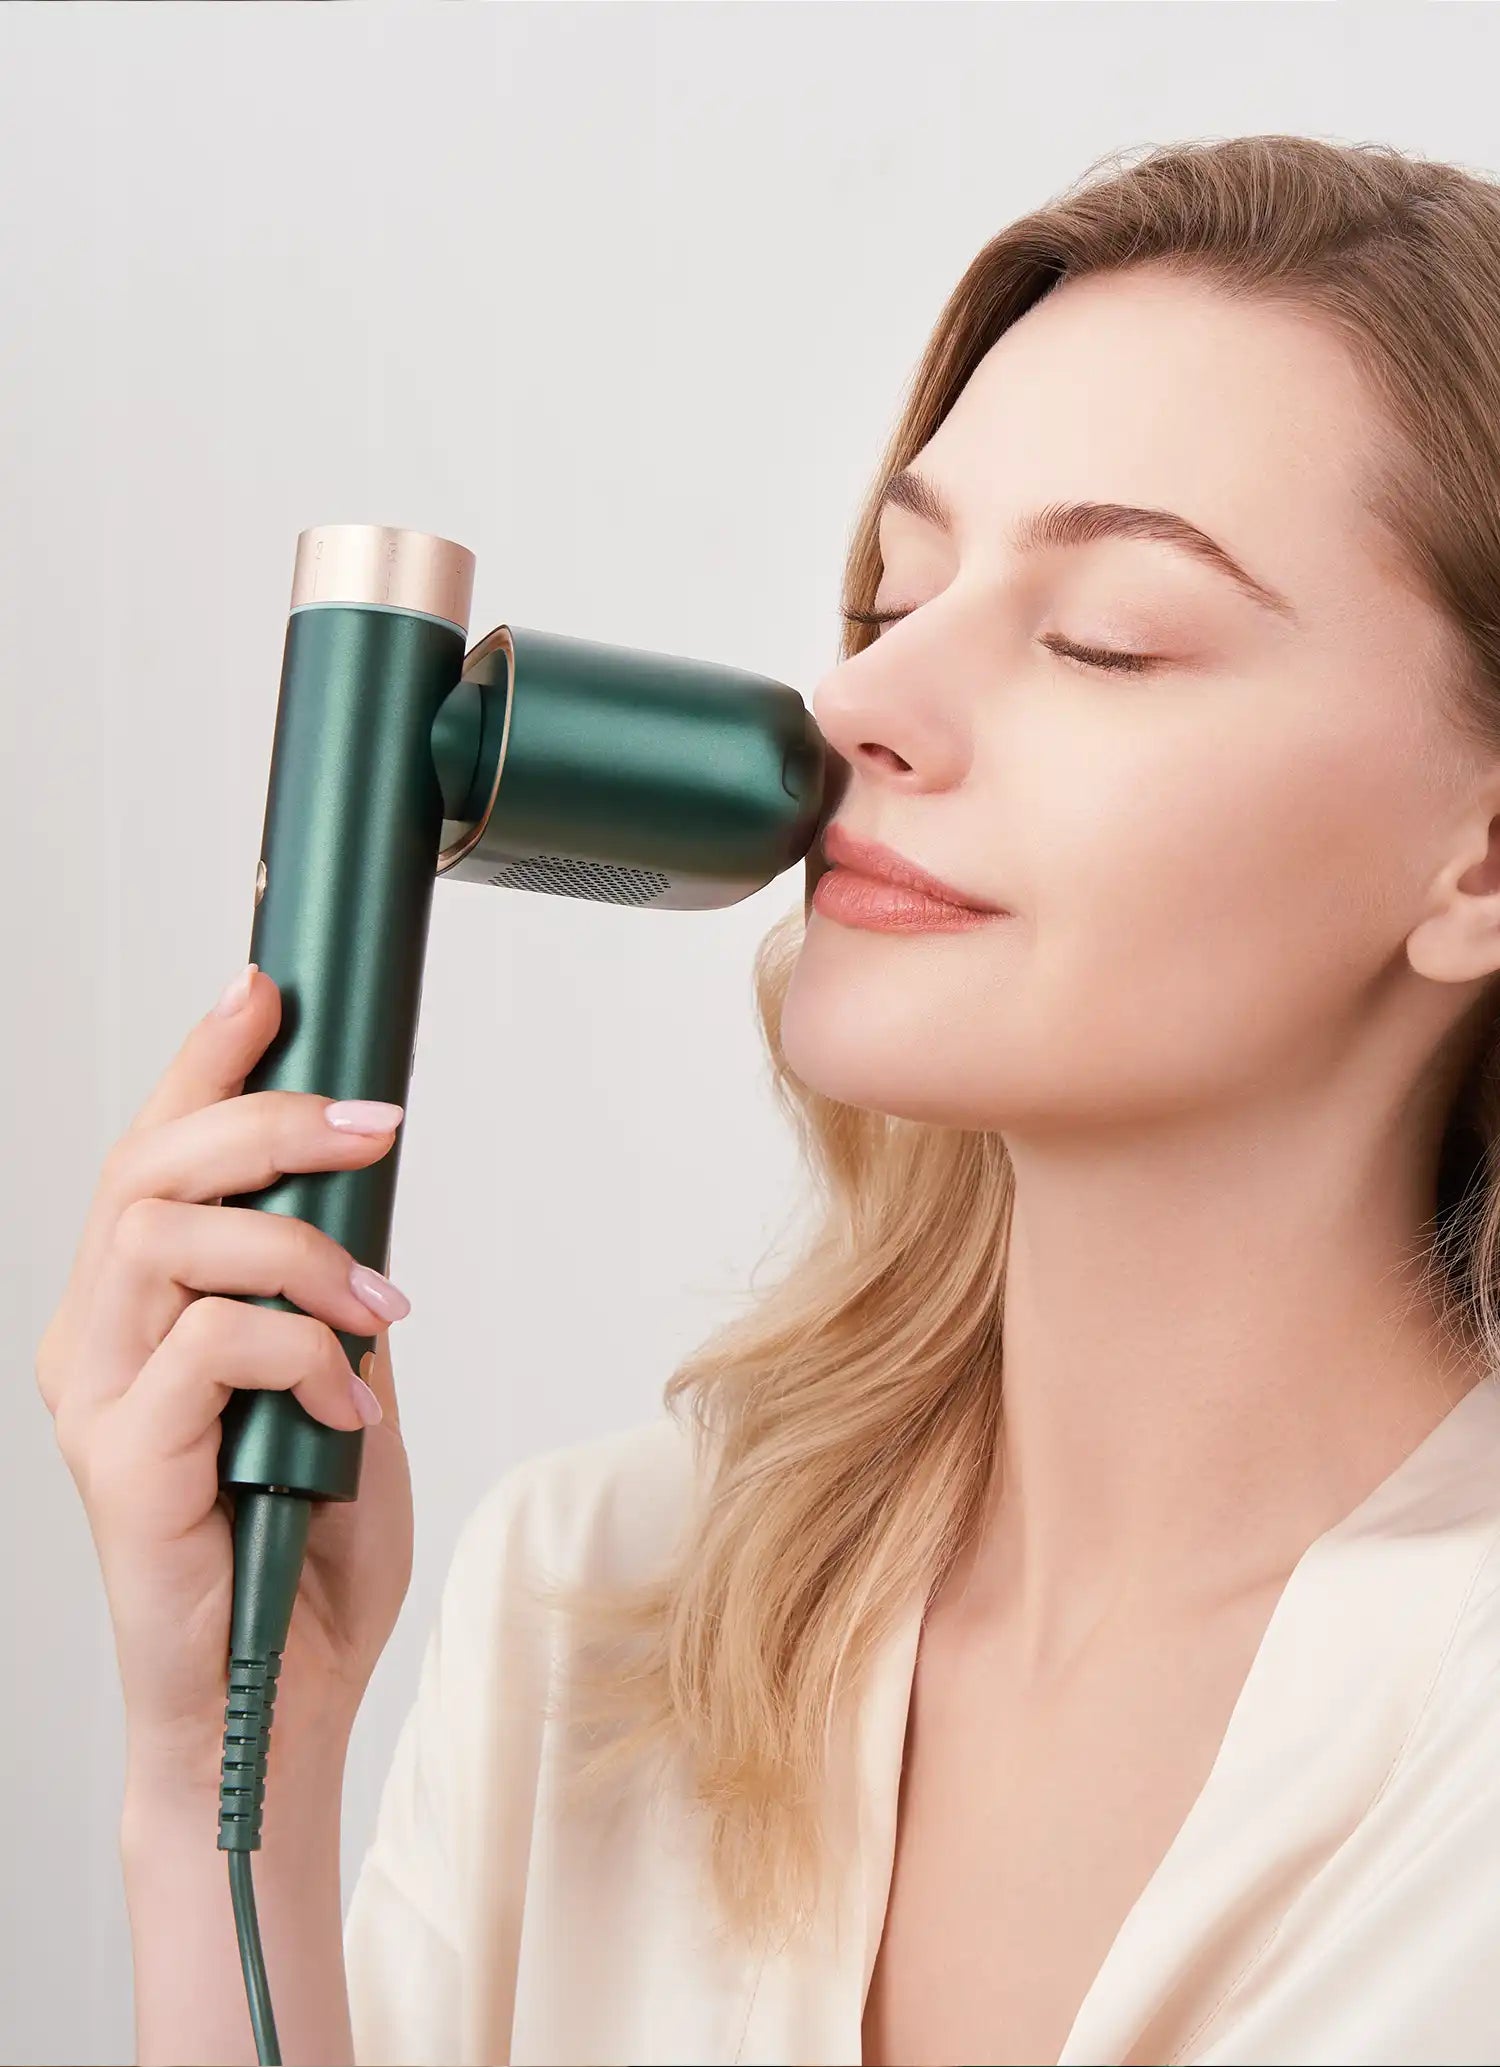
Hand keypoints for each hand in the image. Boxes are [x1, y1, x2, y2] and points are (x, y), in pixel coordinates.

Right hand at [36, 966, 416, 1792]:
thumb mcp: (342, 1389)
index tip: (267, 990)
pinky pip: (213, 1346)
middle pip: (148, 1169)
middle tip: (374, 1127)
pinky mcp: (123, 1464)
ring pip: (169, 1238)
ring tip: (376, 1305)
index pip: (152, 1154)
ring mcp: (99, 1400)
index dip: (204, 1060)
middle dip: (268, 1119)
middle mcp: (97, 1340)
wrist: (281, 1697)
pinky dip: (301, 1352)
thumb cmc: (305, 1551)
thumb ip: (329, 1300)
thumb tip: (361, 1207)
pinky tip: (343, 1406)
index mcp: (135, 1313)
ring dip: (299, 1249)